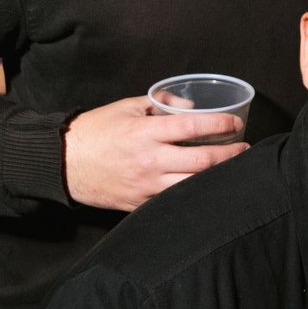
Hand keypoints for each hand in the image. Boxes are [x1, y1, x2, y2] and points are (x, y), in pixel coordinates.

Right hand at [63, 96, 249, 210]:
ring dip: (217, 178)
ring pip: (193, 185)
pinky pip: (174, 201)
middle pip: (202, 162)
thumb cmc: (96, 131)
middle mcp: (149, 160)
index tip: (236, 124)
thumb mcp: (127, 107)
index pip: (193, 127)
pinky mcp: (140, 204)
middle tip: (245, 150)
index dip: (221, 125)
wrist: (62, 163)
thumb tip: (190, 107)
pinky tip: (207, 189)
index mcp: (146, 132)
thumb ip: (160, 104)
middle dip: (230, 155)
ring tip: (233, 170)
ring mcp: (145, 185)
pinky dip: (193, 194)